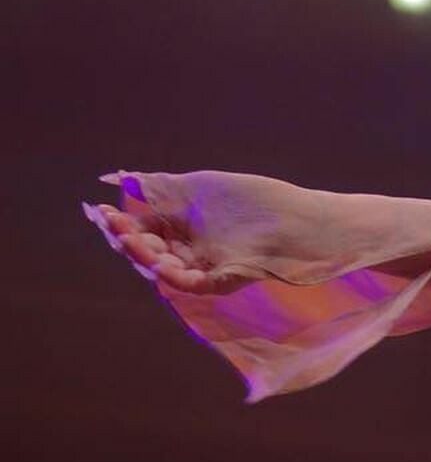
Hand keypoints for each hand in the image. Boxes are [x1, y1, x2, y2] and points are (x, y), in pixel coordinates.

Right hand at [82, 171, 261, 295]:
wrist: (300, 217)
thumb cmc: (253, 199)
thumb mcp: (198, 187)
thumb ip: (157, 187)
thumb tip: (113, 177)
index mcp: (180, 229)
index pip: (141, 230)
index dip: (119, 223)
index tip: (100, 211)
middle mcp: (188, 251)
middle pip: (148, 251)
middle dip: (127, 240)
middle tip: (114, 227)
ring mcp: (205, 268)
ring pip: (165, 270)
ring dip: (144, 257)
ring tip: (129, 240)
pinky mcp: (224, 280)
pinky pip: (194, 284)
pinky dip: (176, 276)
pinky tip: (161, 265)